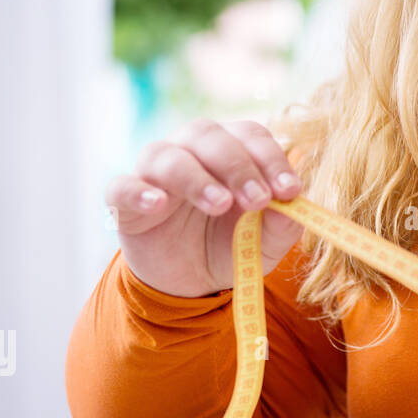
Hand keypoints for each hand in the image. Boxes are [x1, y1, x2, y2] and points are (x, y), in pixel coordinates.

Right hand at [105, 119, 304, 296]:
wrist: (191, 282)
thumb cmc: (233, 245)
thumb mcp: (267, 240)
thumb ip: (284, 222)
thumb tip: (294, 204)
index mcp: (231, 149)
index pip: (251, 135)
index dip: (271, 159)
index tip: (290, 190)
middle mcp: (192, 149)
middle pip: (210, 136)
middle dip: (238, 166)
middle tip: (258, 199)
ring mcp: (155, 172)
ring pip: (168, 155)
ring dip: (197, 177)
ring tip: (219, 203)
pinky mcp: (125, 201)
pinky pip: (123, 186)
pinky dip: (138, 192)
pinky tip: (156, 204)